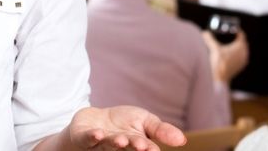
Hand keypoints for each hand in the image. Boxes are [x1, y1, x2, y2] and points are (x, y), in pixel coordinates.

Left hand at [65, 106, 185, 149]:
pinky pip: (87, 138)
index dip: (149, 149)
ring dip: (115, 144)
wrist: (94, 119)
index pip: (145, 148)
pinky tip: (98, 134)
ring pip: (108, 145)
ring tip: (122, 140)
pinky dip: (93, 136)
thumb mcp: (145, 121)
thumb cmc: (122, 123)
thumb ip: (161, 130)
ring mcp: (101, 144)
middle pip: (128, 148)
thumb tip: (182, 140)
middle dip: (134, 147)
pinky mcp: (84, 136)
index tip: (153, 149)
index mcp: (136, 145)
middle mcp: (119, 147)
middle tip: (141, 145)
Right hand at [203, 30, 248, 82]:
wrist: (219, 78)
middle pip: (242, 43)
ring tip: (229, 45)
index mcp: (240, 46)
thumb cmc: (218, 62)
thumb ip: (209, 39)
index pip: (241, 35)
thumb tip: (204, 32)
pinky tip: (231, 55)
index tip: (231, 29)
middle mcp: (244, 53)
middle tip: (229, 36)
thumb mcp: (213, 48)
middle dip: (236, 39)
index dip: (236, 31)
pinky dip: (236, 55)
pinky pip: (240, 58)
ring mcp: (243, 61)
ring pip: (242, 51)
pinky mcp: (240, 67)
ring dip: (237, 47)